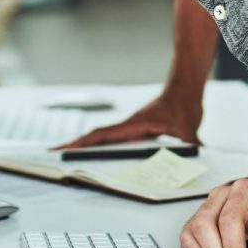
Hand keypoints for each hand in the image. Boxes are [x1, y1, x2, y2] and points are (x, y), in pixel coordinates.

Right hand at [56, 91, 201, 149]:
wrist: (185, 89)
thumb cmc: (183, 103)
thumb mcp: (188, 127)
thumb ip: (190, 144)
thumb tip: (194, 158)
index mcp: (134, 125)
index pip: (102, 135)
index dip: (82, 142)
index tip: (62, 149)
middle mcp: (128, 126)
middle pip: (96, 137)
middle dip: (74, 146)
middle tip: (53, 157)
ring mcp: (131, 128)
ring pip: (103, 138)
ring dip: (86, 146)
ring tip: (67, 159)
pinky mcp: (137, 130)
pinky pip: (114, 140)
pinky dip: (101, 146)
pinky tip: (100, 158)